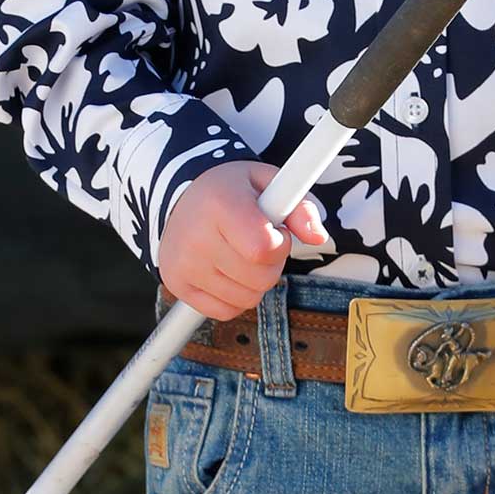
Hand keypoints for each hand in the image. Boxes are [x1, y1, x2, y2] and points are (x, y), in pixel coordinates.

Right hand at [157, 161, 329, 320]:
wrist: (183, 197)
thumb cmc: (232, 190)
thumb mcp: (268, 182)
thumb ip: (299, 207)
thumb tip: (318, 237)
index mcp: (220, 204)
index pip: (264, 248)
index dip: (280, 244)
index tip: (275, 230)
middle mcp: (196, 237)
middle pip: (260, 278)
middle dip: (272, 263)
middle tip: (259, 241)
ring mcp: (184, 265)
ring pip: (247, 298)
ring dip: (255, 281)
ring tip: (242, 253)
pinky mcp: (177, 284)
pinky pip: (226, 310)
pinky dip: (236, 296)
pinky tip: (228, 270)